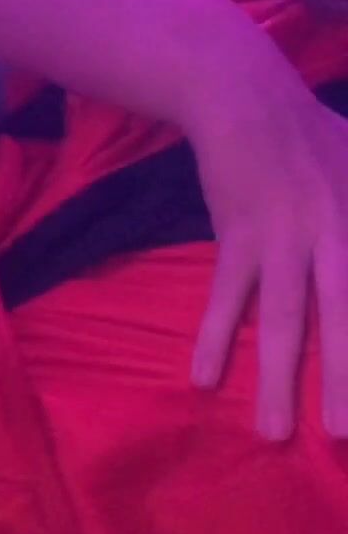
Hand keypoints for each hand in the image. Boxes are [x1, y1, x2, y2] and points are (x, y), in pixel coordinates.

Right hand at [190, 56, 347, 439]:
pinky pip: (225, 296)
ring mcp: (287, 234)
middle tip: (344, 437)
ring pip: (284, 319)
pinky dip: (212, 336)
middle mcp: (338, 230)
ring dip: (278, 379)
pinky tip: (200, 380)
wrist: (247, 96)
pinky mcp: (240, 233)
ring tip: (273, 435)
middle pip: (345, 317)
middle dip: (345, 380)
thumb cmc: (316, 136)